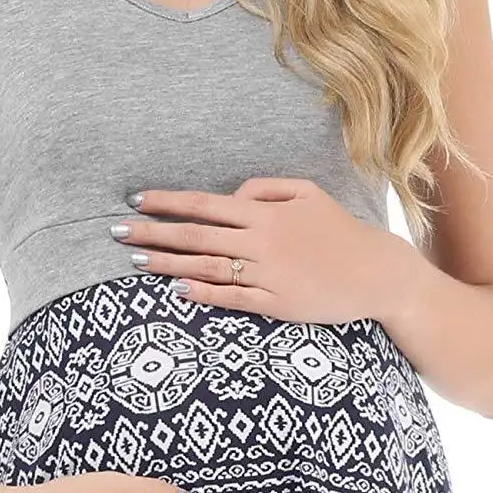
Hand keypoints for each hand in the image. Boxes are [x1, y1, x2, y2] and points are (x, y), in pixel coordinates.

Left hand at [110, 176, 411, 323]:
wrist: (376, 273)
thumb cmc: (339, 231)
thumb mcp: (308, 193)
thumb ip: (266, 188)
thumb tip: (230, 196)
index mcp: (266, 213)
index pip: (205, 204)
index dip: (167, 202)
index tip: (135, 200)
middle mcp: (261, 241)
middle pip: (196, 236)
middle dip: (153, 232)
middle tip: (116, 232)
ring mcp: (267, 275)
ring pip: (206, 267)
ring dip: (167, 263)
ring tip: (135, 260)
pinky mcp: (276, 303)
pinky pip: (231, 298)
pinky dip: (203, 293)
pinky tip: (177, 290)